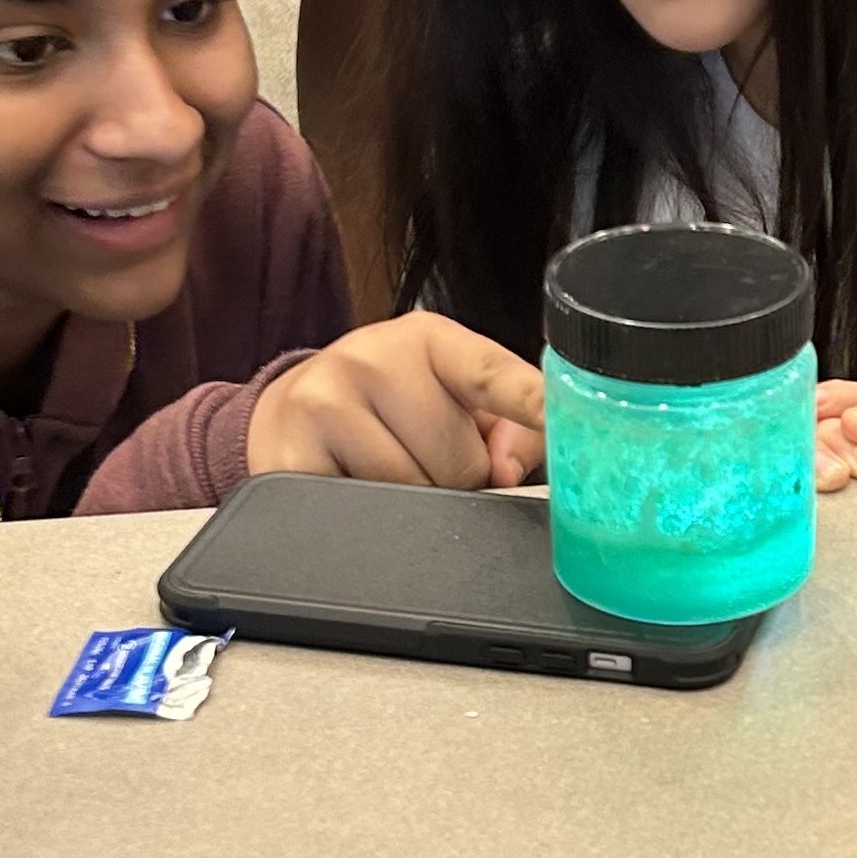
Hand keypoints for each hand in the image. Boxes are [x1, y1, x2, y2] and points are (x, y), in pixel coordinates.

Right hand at [247, 314, 545, 488]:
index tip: (567, 427)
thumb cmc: (388, 406)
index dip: (535, 406)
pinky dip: (367, 518)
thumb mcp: (447, 397)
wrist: (290, 410)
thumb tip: (509, 469)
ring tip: (389, 472)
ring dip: (415, 504)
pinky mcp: (289, 454)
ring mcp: (324, 402)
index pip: (492, 375)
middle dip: (457, 480)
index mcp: (428, 339)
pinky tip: (352, 484)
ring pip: (412, 493)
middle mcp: (372, 357)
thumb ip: (504, 424)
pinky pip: (360, 514)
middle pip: (459, 461)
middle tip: (426, 461)